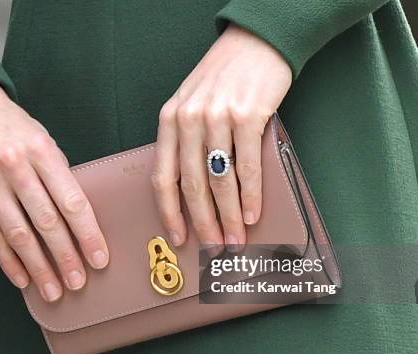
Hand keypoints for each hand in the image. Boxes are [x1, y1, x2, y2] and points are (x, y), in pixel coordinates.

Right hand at [0, 83, 108, 301]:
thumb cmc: (14, 128)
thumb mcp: (43, 140)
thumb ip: (58, 177)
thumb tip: (78, 221)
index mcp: (41, 151)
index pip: (72, 202)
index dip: (88, 234)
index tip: (100, 259)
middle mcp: (14, 167)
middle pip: (46, 223)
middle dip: (66, 258)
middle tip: (79, 283)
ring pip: (18, 235)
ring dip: (38, 268)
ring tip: (54, 291)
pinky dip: (8, 261)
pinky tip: (23, 278)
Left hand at [152, 24, 291, 247]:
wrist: (254, 42)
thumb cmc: (221, 77)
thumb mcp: (190, 104)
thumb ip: (186, 141)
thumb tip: (195, 192)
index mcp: (169, 120)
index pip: (163, 177)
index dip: (169, 212)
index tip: (178, 236)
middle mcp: (189, 120)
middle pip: (192, 186)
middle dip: (203, 223)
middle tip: (214, 247)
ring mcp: (218, 118)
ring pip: (220, 181)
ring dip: (230, 216)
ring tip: (236, 237)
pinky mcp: (248, 116)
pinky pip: (247, 166)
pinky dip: (251, 195)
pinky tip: (254, 213)